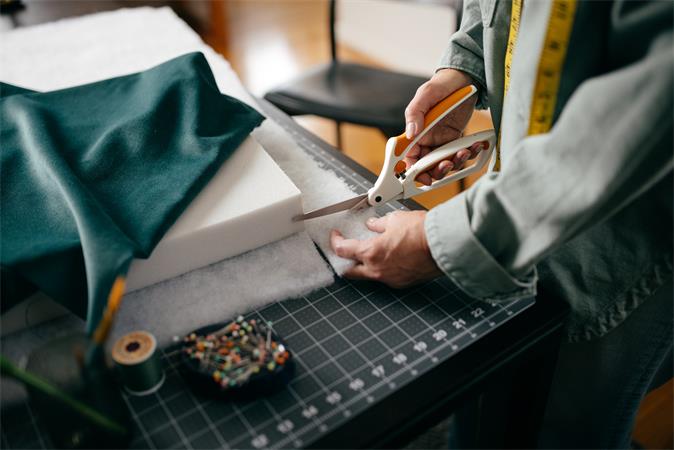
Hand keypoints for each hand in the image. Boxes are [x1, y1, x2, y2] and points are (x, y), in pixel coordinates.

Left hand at [330, 211, 441, 287]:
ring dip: (364, 265)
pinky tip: (388, 257)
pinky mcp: (403, 283)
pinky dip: (382, 268)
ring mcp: (390, 279)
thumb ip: (379, 224)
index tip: (336, 236)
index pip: (342, 250)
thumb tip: (373, 225)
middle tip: (345, 251)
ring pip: (369, 275)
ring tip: (369, 252)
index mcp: (371, 253)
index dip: (335, 242)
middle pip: (349, 271)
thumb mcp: (395, 219)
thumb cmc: (422, 232)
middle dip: (344, 261)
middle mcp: (377, 270)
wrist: (444, 245)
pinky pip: (386, 277)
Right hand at [404, 68, 481, 185]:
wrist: (463, 79)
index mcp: (415, 132)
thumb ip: (415, 113)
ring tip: (464, 151)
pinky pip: (460, 154)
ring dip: (455, 163)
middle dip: (437, 170)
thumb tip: (410, 133)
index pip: (409, 157)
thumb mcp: (426, 94)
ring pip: (444, 163)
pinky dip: (470, 153)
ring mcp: (442, 142)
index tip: (423, 175)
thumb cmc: (441, 85)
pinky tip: (476, 145)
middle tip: (447, 164)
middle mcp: (427, 140)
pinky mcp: (456, 140)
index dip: (413, 170)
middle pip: (427, 166)